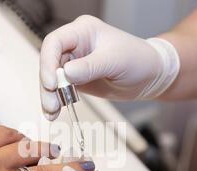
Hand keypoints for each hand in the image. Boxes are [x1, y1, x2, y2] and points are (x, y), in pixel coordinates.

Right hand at [40, 15, 162, 119]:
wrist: (149, 76)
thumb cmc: (137, 59)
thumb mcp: (115, 61)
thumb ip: (90, 67)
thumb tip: (66, 74)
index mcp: (82, 31)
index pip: (54, 42)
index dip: (48, 62)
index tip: (52, 83)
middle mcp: (74, 45)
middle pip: (49, 63)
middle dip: (47, 85)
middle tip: (51, 104)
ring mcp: (73, 63)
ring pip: (51, 79)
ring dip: (49, 96)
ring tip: (52, 113)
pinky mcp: (76, 79)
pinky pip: (59, 90)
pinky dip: (55, 101)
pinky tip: (54, 113)